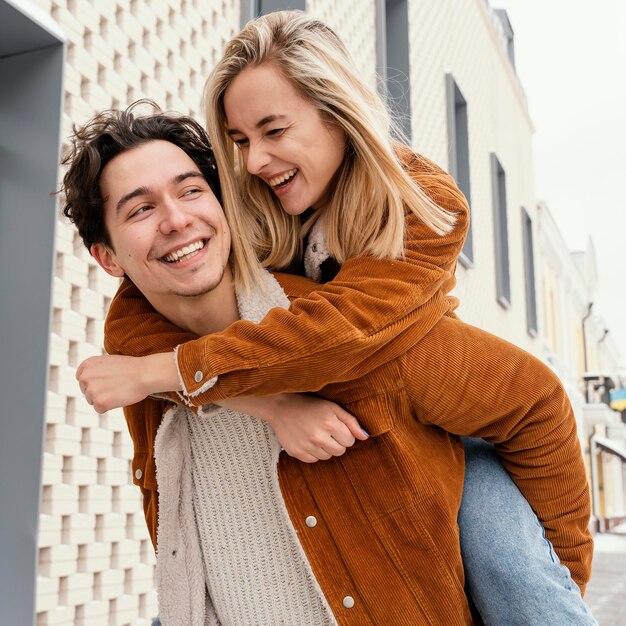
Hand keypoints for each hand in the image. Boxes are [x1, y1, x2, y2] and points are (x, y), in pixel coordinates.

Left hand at [76, 352, 177, 412]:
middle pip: (86, 390)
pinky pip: (99, 409)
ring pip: (92, 401)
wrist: (145, 374)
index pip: (81, 378)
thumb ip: (97, 369)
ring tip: (118, 391)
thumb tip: (91, 379)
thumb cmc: (132, 367)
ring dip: (104, 399)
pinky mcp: (99, 402)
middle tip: (115, 387)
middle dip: (98, 391)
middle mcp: (85, 377)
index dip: (93, 381)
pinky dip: (109, 407)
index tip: (104, 382)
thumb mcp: (109, 361)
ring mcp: (91, 390)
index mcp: (88, 364)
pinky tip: (119, 398)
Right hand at [234, 393, 368, 462]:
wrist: (280, 407)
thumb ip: (351, 422)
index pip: (350, 441)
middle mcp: (318, 436)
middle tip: (326, 431)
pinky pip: (314, 460)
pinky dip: (313, 452)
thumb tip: (365, 437)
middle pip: (340, 451)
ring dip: (325, 448)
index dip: (345, 434)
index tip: (336, 427)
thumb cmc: (309, 405)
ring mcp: (306, 446)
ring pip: (328, 457)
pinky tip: (307, 440)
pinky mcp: (296, 453)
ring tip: (316, 434)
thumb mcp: (332, 407)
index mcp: (329, 423)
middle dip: (337, 442)